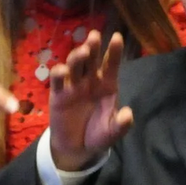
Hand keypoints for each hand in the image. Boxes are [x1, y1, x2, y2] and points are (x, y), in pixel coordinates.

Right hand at [48, 30, 132, 171]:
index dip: (114, 52)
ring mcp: (73, 86)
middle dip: (92, 47)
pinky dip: (59, 74)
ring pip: (74, 66)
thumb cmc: (99, 134)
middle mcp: (90, 81)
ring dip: (77, 57)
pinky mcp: (58, 95)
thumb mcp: (113, 132)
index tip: (117, 37)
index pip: (111, 65)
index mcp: (107, 86)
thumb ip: (121, 124)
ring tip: (83, 52)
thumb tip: (127, 113)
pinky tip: (62, 71)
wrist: (78, 147)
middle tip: (95, 37)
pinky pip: (57, 82)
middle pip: (91, 60)